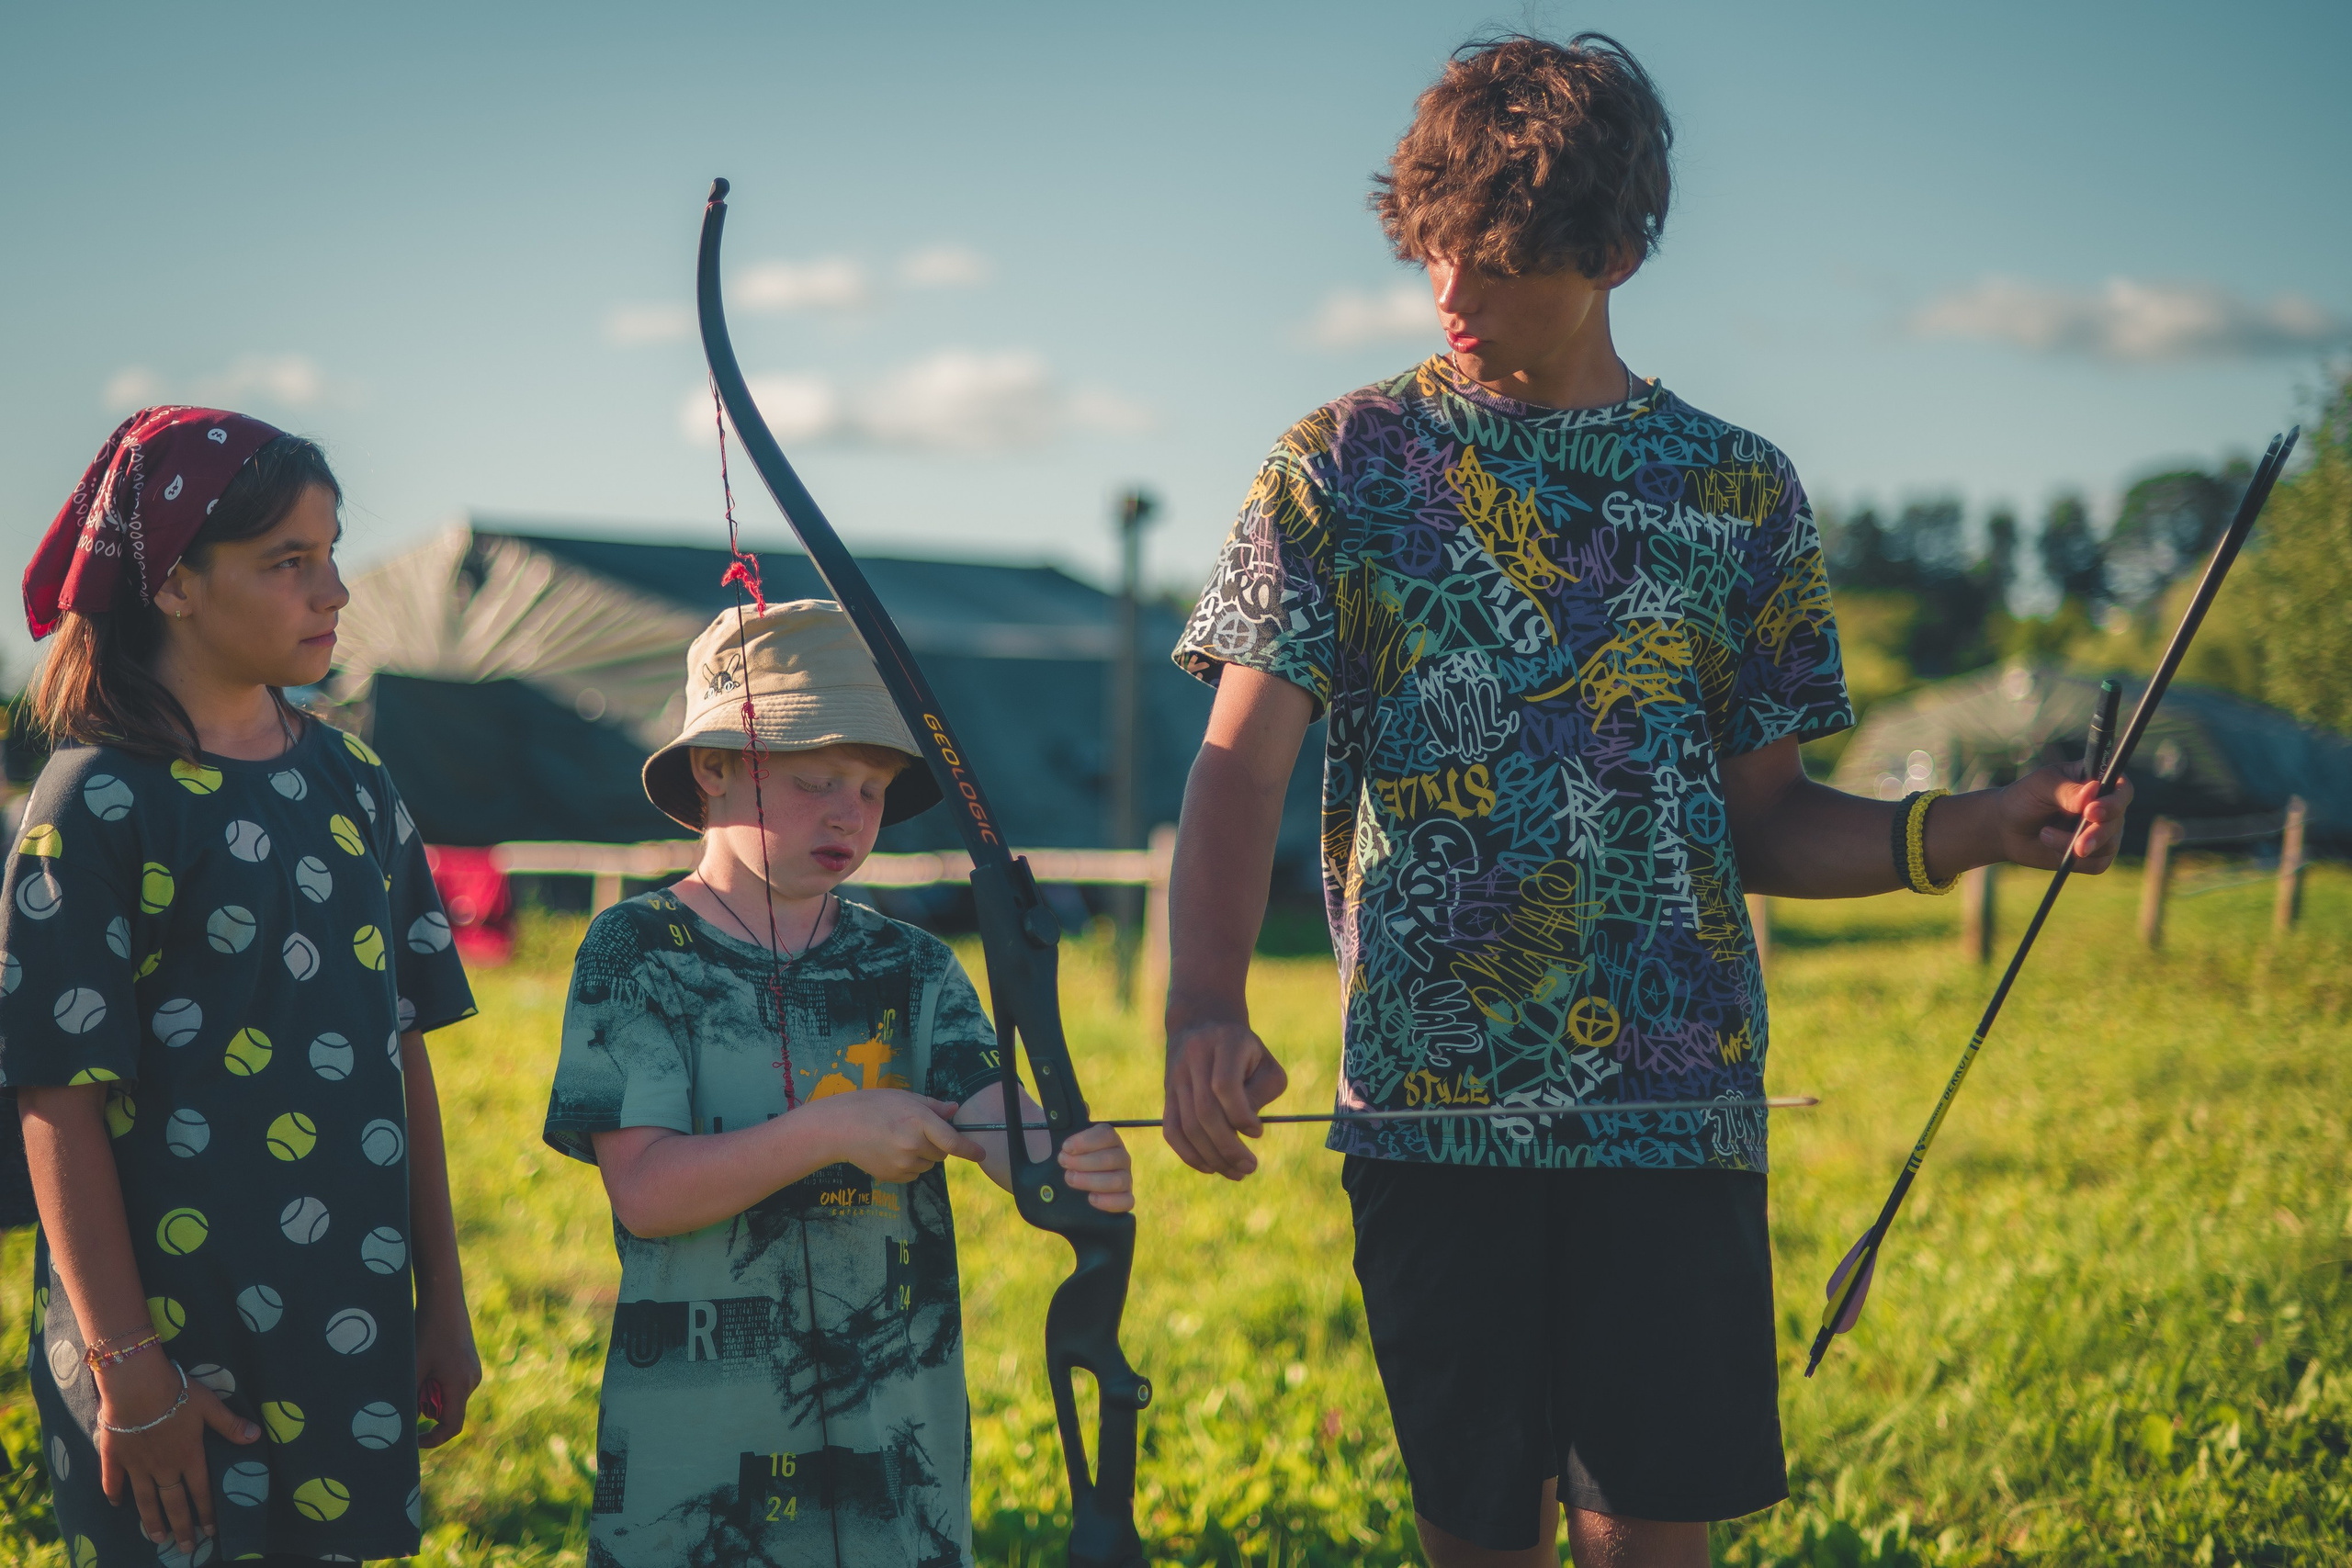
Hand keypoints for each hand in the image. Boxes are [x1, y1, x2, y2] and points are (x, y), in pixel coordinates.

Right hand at [95, 1351, 260, 1555]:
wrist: (137, 1385)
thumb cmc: (177, 1392)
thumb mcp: (209, 1405)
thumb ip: (230, 1424)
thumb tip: (256, 1437)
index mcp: (188, 1455)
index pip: (201, 1490)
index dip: (207, 1512)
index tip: (211, 1531)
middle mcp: (163, 1466)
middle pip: (173, 1502)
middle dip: (182, 1527)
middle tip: (187, 1548)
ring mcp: (137, 1464)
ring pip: (145, 1500)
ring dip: (151, 1520)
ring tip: (157, 1539)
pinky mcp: (114, 1456)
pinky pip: (113, 1480)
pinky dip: (114, 1493)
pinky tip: (115, 1505)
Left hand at [415, 1291, 482, 1449]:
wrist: (444, 1299)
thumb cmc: (427, 1332)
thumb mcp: (414, 1367)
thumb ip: (410, 1398)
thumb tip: (403, 1422)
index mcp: (460, 1384)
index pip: (451, 1426)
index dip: (432, 1439)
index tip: (413, 1441)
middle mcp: (472, 1380)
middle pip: (448, 1410)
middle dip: (426, 1408)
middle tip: (409, 1390)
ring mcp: (472, 1370)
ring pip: (449, 1396)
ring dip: (430, 1393)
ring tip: (417, 1369)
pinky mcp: (468, 1361)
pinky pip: (452, 1383)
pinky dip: (436, 1382)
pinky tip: (426, 1360)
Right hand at [805, 1091, 982, 1183]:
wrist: (840, 1128)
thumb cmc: (873, 1105)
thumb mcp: (905, 1097)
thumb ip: (933, 1106)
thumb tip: (954, 1110)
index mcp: (919, 1121)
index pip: (953, 1142)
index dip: (971, 1150)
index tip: (982, 1154)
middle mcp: (913, 1145)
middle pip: (942, 1154)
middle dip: (938, 1145)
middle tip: (918, 1131)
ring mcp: (903, 1163)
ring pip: (928, 1165)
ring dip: (923, 1155)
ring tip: (899, 1139)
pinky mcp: (893, 1176)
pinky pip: (913, 1174)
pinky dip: (910, 1165)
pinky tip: (892, 1151)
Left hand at [1055, 1122, 1134, 1212]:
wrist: (1063, 1181)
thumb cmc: (1065, 1157)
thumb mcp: (1062, 1138)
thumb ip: (1071, 1122)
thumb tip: (1083, 1107)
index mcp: (1108, 1140)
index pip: (1107, 1135)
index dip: (1086, 1141)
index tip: (1065, 1147)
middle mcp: (1121, 1157)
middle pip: (1112, 1158)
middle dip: (1084, 1162)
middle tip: (1063, 1163)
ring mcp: (1124, 1179)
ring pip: (1119, 1180)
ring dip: (1092, 1180)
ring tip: (1070, 1179)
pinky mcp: (1124, 1199)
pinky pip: (1127, 1202)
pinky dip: (1109, 1201)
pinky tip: (1091, 1198)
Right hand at [1163, 1018, 1287, 1178]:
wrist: (1203, 1024)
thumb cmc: (1245, 1052)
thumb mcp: (1266, 1063)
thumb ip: (1263, 1092)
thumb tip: (1246, 1130)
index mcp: (1225, 1043)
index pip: (1224, 1086)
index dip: (1241, 1115)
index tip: (1258, 1132)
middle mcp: (1195, 1057)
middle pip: (1204, 1112)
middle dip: (1228, 1147)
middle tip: (1250, 1168)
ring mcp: (1176, 1076)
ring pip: (1187, 1126)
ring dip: (1213, 1157)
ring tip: (1237, 1173)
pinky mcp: (1167, 1095)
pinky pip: (1171, 1131)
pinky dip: (1190, 1155)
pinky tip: (1211, 1168)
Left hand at [1990, 761, 2135, 872]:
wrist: (2006, 827)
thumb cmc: (2025, 797)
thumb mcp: (2042, 786)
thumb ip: (2067, 790)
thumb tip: (2093, 792)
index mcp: (2098, 782)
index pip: (2123, 790)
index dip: (2114, 802)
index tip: (2091, 811)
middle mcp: (2106, 807)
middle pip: (2118, 822)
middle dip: (2097, 833)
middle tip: (2078, 844)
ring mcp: (2102, 832)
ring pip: (2109, 845)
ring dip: (2074, 845)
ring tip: (2044, 834)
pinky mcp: (2093, 855)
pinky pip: (2098, 864)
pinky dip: (2076, 861)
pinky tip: (2051, 847)